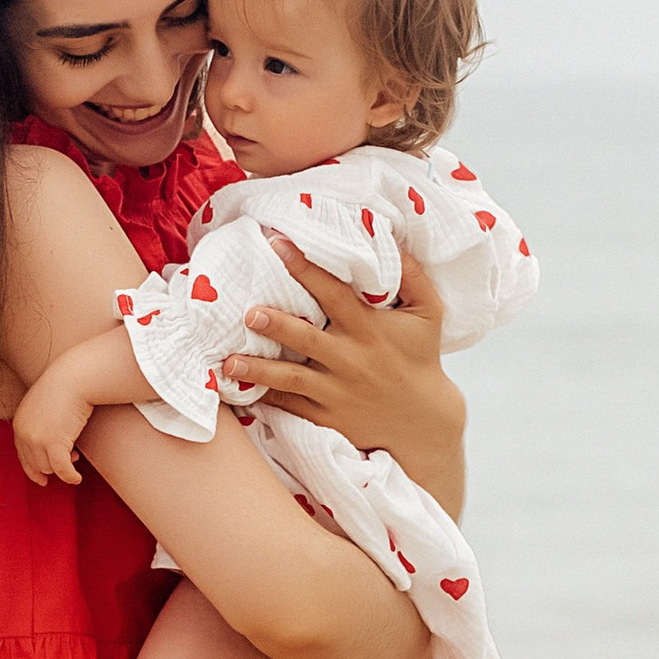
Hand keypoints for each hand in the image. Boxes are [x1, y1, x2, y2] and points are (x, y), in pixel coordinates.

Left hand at [11, 372, 91, 487]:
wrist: (74, 377)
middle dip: (52, 464)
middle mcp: (24, 432)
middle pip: (36, 464)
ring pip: (49, 467)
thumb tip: (49, 448)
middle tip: (72, 456)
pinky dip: (69, 476)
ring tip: (76, 455)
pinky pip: (61, 469)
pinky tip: (77, 478)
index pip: (22, 454)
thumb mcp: (44, 406)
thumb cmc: (65, 387)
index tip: (43, 479)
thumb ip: (40, 424)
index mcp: (19, 423)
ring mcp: (37, 439)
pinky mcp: (54, 443)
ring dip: (62, 466)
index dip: (33, 469)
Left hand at [221, 244, 467, 513]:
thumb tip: (390, 237)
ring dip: (260, 370)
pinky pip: (292, 408)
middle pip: (307, 339)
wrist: (423, 421)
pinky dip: (267, 399)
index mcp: (369, 330)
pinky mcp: (328, 418)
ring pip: (292, 379)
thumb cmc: (421, 357)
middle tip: (249, 313)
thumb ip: (413, 276)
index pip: (334, 294)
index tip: (277, 244)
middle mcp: (350, 360)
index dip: (305, 268)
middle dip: (278, 325)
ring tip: (229, 363)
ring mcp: (336, 393)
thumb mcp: (429, 314)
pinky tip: (240, 390)